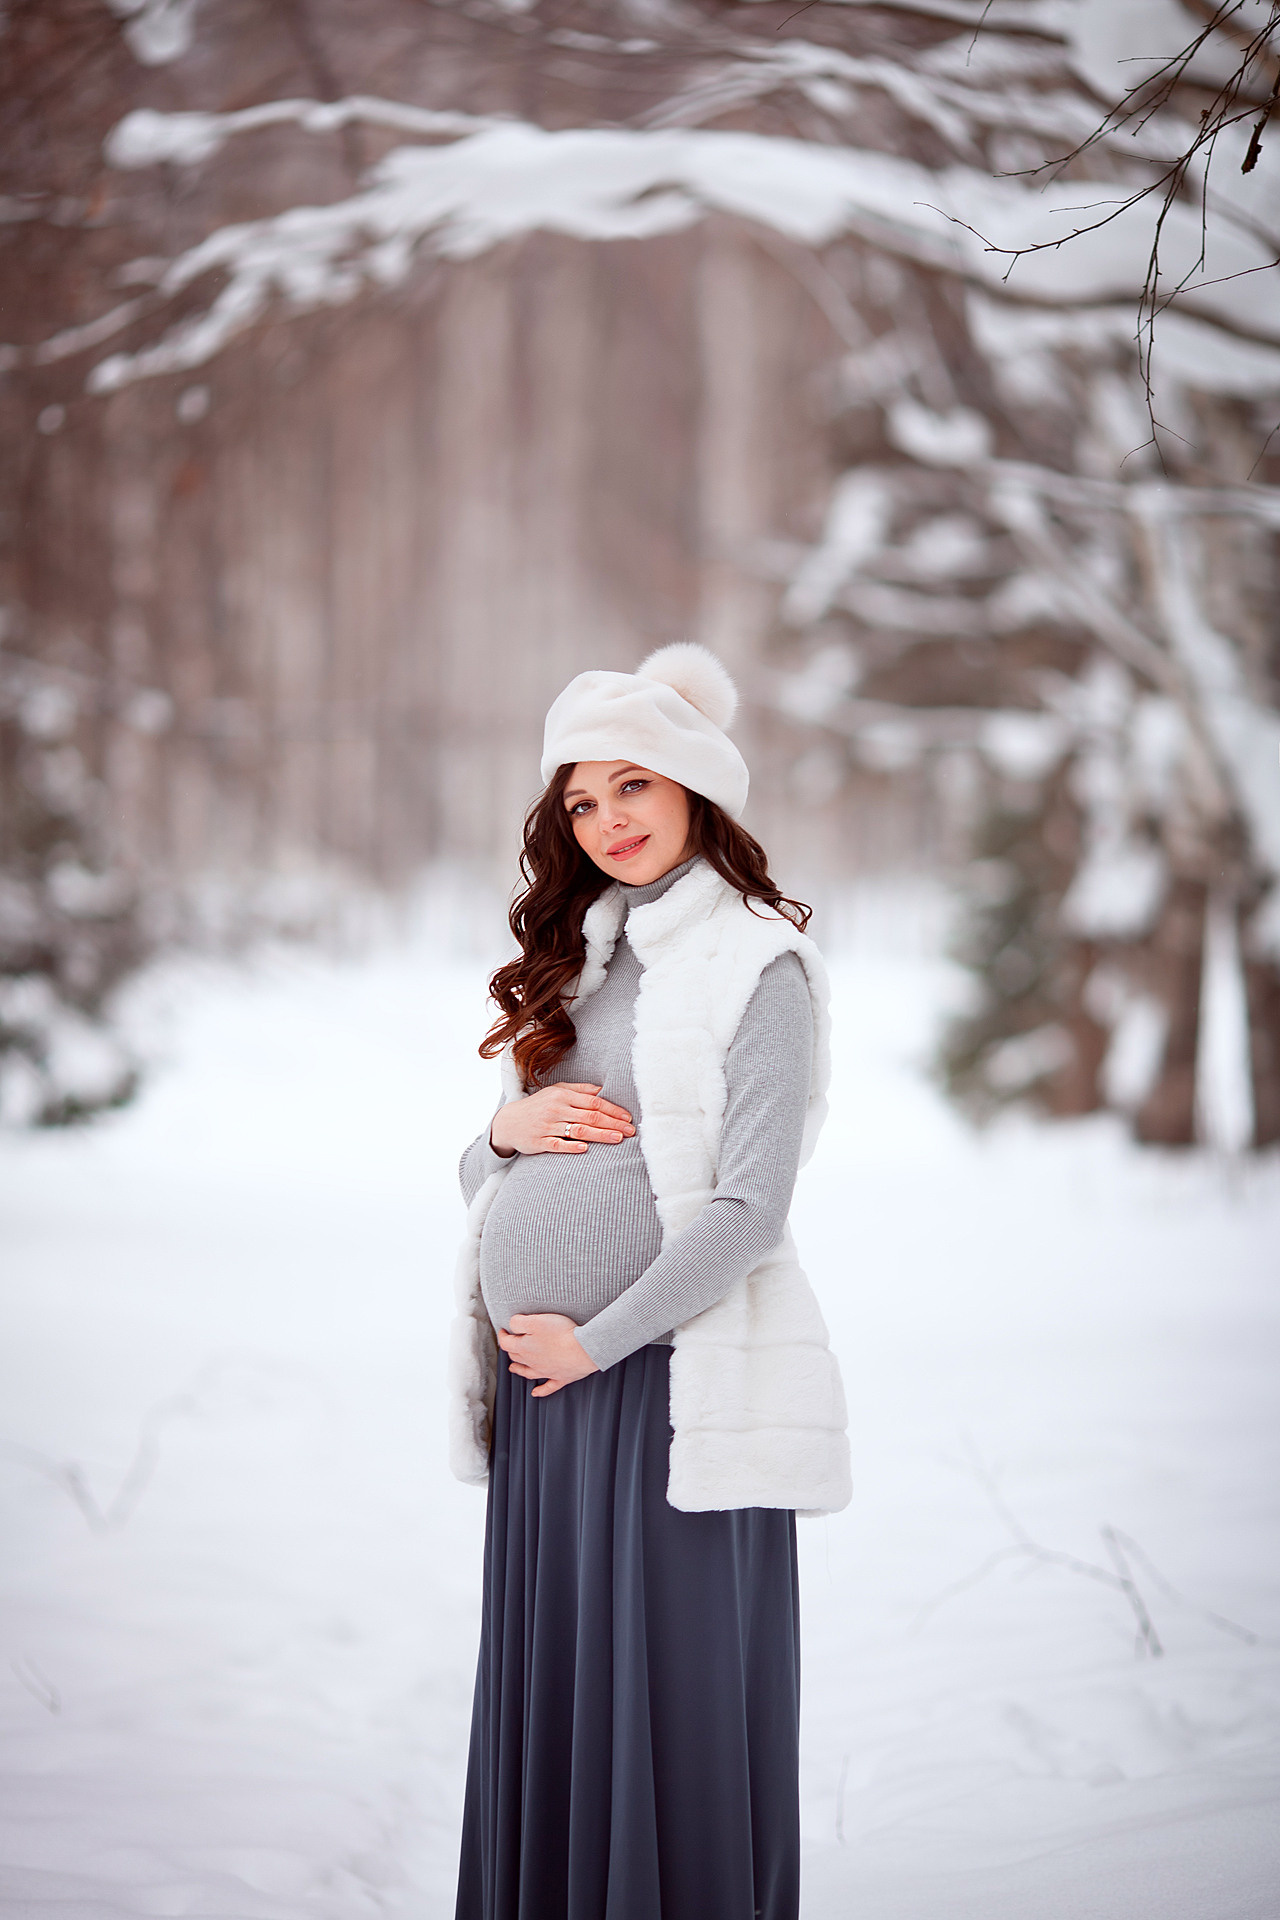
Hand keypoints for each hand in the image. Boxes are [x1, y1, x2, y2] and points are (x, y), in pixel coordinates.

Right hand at [489, 1083, 634, 1157]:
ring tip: (617, 1139)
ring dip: (600, 1135)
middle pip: (589, 1116)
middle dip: (612, 1124)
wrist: (508, 1122)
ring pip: (577, 1130)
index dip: (612, 1109)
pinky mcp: (538, 1142)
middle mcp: (556, 1109)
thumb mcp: (557, 1091)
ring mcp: (547, 1126)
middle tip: (631, 1131)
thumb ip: (580, 1090)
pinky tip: (585, 1149)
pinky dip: (571, 1147)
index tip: (628, 1117)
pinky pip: (557, 1144)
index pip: (593, 1101)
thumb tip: (604, 1090)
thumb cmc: (539, 1105)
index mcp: (562, 1095)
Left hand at [498, 1313, 600, 1396]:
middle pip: (516, 1357)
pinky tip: (536, 1393)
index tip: (503, 1331)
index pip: (506, 1343)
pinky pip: (548, 1387)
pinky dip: (541, 1391)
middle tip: (510, 1344)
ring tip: (513, 1368)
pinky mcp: (561, 1377)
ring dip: (519, 1370)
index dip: (503, 1336)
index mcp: (524, 1348)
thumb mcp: (535, 1320)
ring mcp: (546, 1372)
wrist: (584, 1349)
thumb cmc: (561, 1334)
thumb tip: (511, 1325)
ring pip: (528, 1372)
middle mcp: (532, 1362)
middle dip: (510, 1350)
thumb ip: (519, 1322)